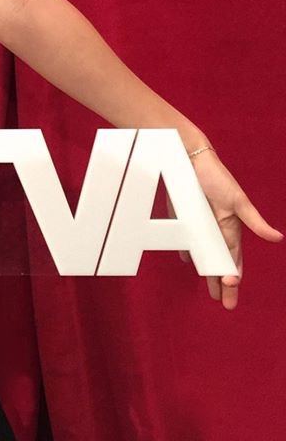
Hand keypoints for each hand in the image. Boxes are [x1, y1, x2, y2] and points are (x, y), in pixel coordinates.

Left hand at [172, 149, 282, 309]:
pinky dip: (188, 248)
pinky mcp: (182, 212)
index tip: (230, 292)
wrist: (189, 155)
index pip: (232, 257)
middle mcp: (215, 226)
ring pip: (205, 251)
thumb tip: (277, 239)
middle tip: (224, 304)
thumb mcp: (236, 200)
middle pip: (220, 259)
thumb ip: (254, 220)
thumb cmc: (216, 176)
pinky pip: (187, 235)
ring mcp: (199, 220)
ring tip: (209, 289)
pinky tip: (186, 259)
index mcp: (229, 225)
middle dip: (223, 281)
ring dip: (207, 269)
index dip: (233, 275)